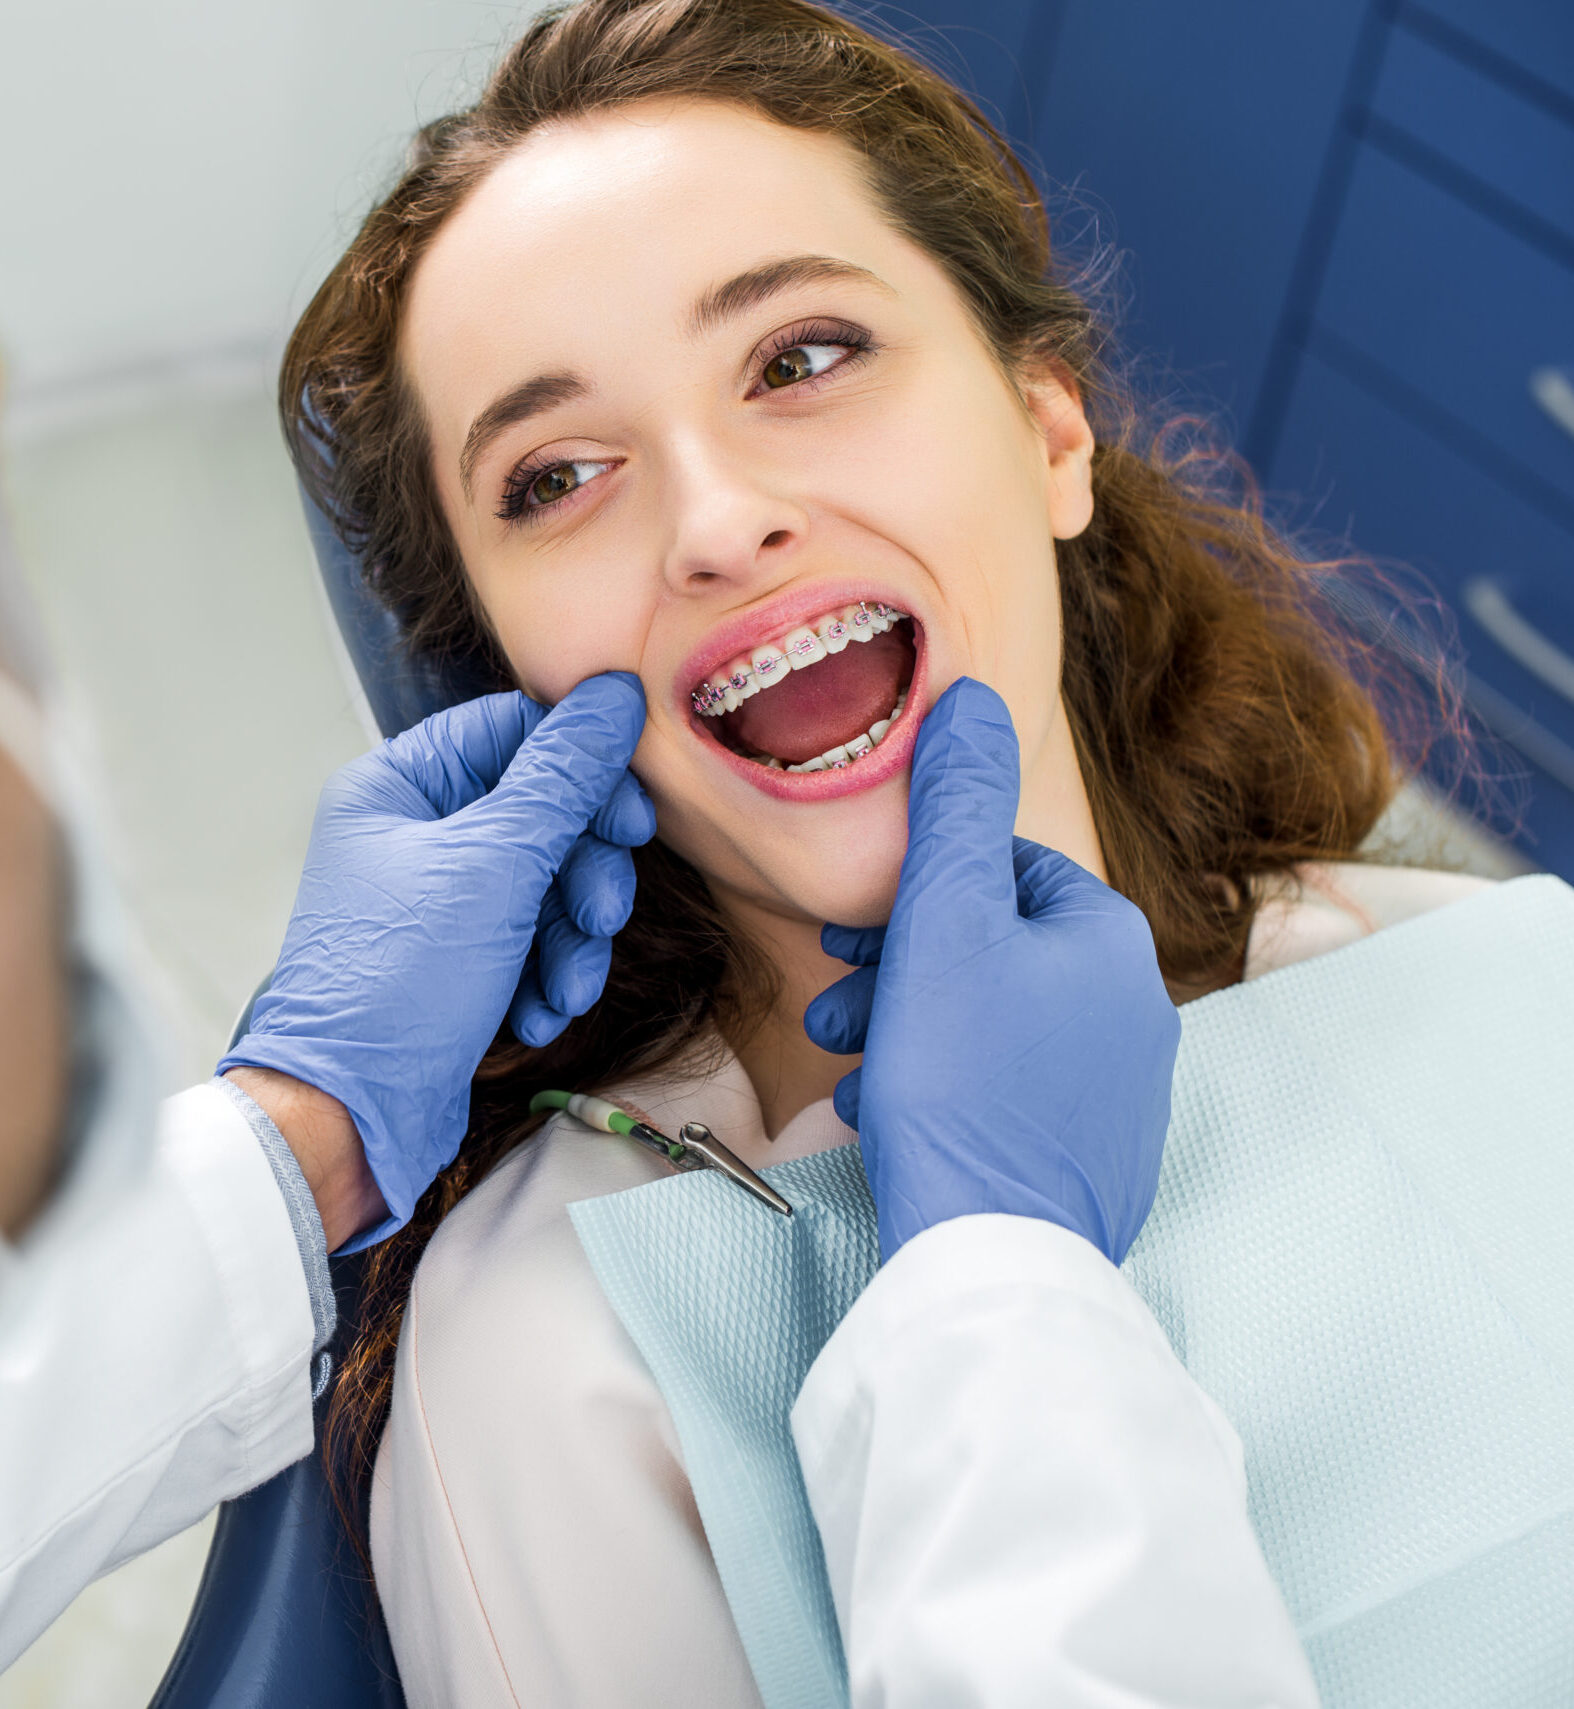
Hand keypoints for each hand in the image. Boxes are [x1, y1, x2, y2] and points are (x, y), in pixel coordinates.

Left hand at [219, 675, 654, 1247]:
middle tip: (603, 914)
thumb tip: (615, 695)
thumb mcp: (496, 866)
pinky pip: (531, 939)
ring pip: (547, 883)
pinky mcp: (459, 959)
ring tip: (569, 986)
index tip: (632, 818)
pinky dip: (548, 974)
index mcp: (398, 785)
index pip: (513, 733)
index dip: (584, 770)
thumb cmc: (398, 984)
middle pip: (543, 813)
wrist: (349, 1118)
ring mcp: (437, 901)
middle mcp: (413, 833)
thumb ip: (564, 778)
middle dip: (584, 872)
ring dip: (574, 937)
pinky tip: (539, 1013)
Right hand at [803, 678, 1179, 1264]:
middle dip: (902, 967)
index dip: (915, 894)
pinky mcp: (1096, 1154)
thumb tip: (971, 697)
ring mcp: (1121, 1088)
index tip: (851, 931)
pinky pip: (1008, 1091)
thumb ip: (955, 805)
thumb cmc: (962, 1082)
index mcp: (1109, 940)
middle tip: (836, 996)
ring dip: (910, 1025)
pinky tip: (887, 1108)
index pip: (1003, 871)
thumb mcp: (943, 923)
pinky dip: (944, 1085)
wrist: (992, 1255)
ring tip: (847, 1056)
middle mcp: (1135, 1008)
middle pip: (994, 951)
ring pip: (993, 1023)